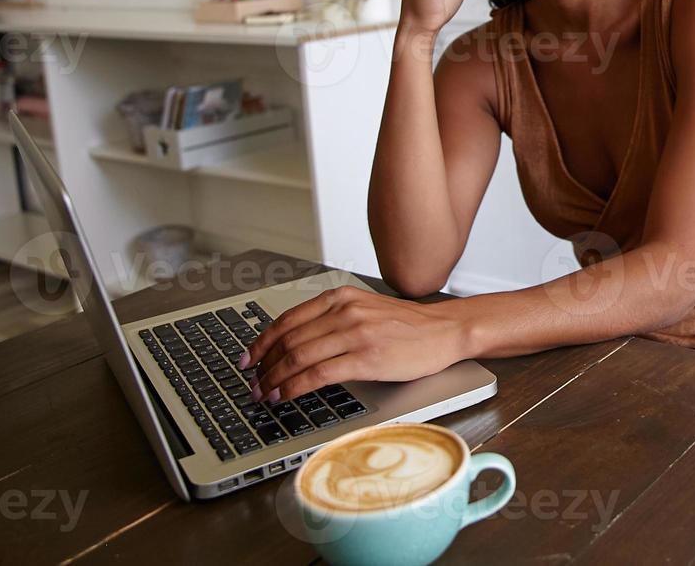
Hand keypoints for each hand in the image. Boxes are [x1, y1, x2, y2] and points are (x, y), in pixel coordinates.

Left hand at [240, 286, 467, 402]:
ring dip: (274, 379)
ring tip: (264, 394)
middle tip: (253, 383)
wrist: (445, 330)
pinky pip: (318, 374)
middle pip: (288, 340)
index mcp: (341, 297)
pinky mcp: (366, 358)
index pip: (288, 319)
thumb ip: (335, 319)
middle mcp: (345, 311)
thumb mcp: (367, 309)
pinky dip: (294, 387)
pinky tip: (286, 396)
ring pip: (298, 357)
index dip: (261, 342)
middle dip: (264, 365)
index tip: (249, 358)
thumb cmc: (409, 326)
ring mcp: (355, 334)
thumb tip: (297, 343)